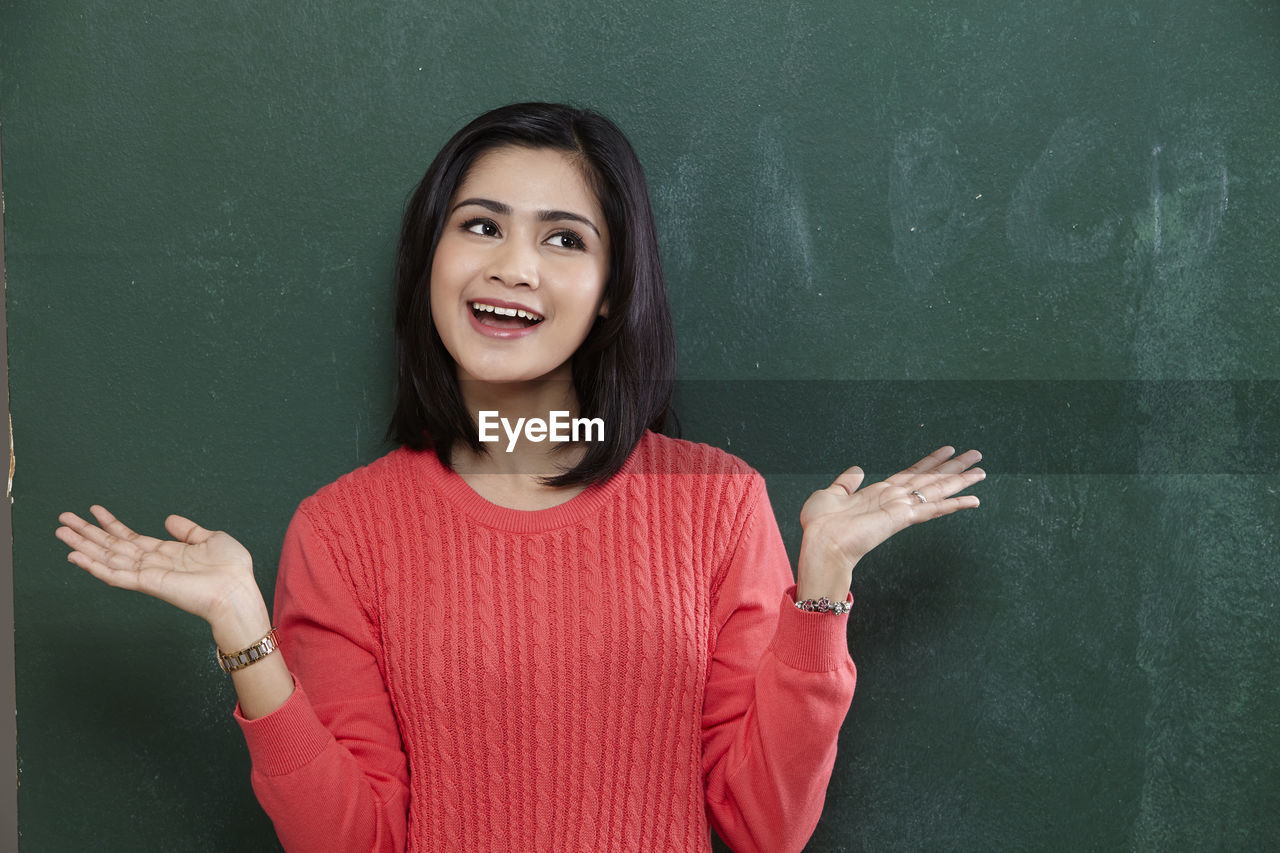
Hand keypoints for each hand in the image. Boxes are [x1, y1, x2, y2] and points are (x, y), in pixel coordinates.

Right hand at [55, 505, 258, 625]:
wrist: (237, 591)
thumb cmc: (231, 569)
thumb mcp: (212, 539)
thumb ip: (188, 530)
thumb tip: (169, 519)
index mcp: (166, 553)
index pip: (130, 537)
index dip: (111, 524)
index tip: (94, 509)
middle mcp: (152, 564)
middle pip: (111, 546)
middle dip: (87, 532)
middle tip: (63, 518)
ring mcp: (147, 575)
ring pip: (107, 558)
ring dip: (82, 545)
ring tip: (60, 532)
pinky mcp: (146, 584)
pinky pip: (114, 575)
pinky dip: (93, 566)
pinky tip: (75, 556)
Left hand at [796, 447, 983, 598]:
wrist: (820, 544)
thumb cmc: (821, 525)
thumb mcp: (830, 494)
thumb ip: (846, 482)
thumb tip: (858, 469)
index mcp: (879, 493)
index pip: (911, 474)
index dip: (930, 461)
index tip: (948, 450)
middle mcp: (894, 499)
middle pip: (931, 479)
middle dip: (954, 468)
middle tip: (977, 455)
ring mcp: (901, 509)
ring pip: (937, 490)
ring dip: (961, 481)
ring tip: (982, 471)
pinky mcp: (902, 518)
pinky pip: (933, 509)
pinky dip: (954, 504)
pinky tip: (973, 500)